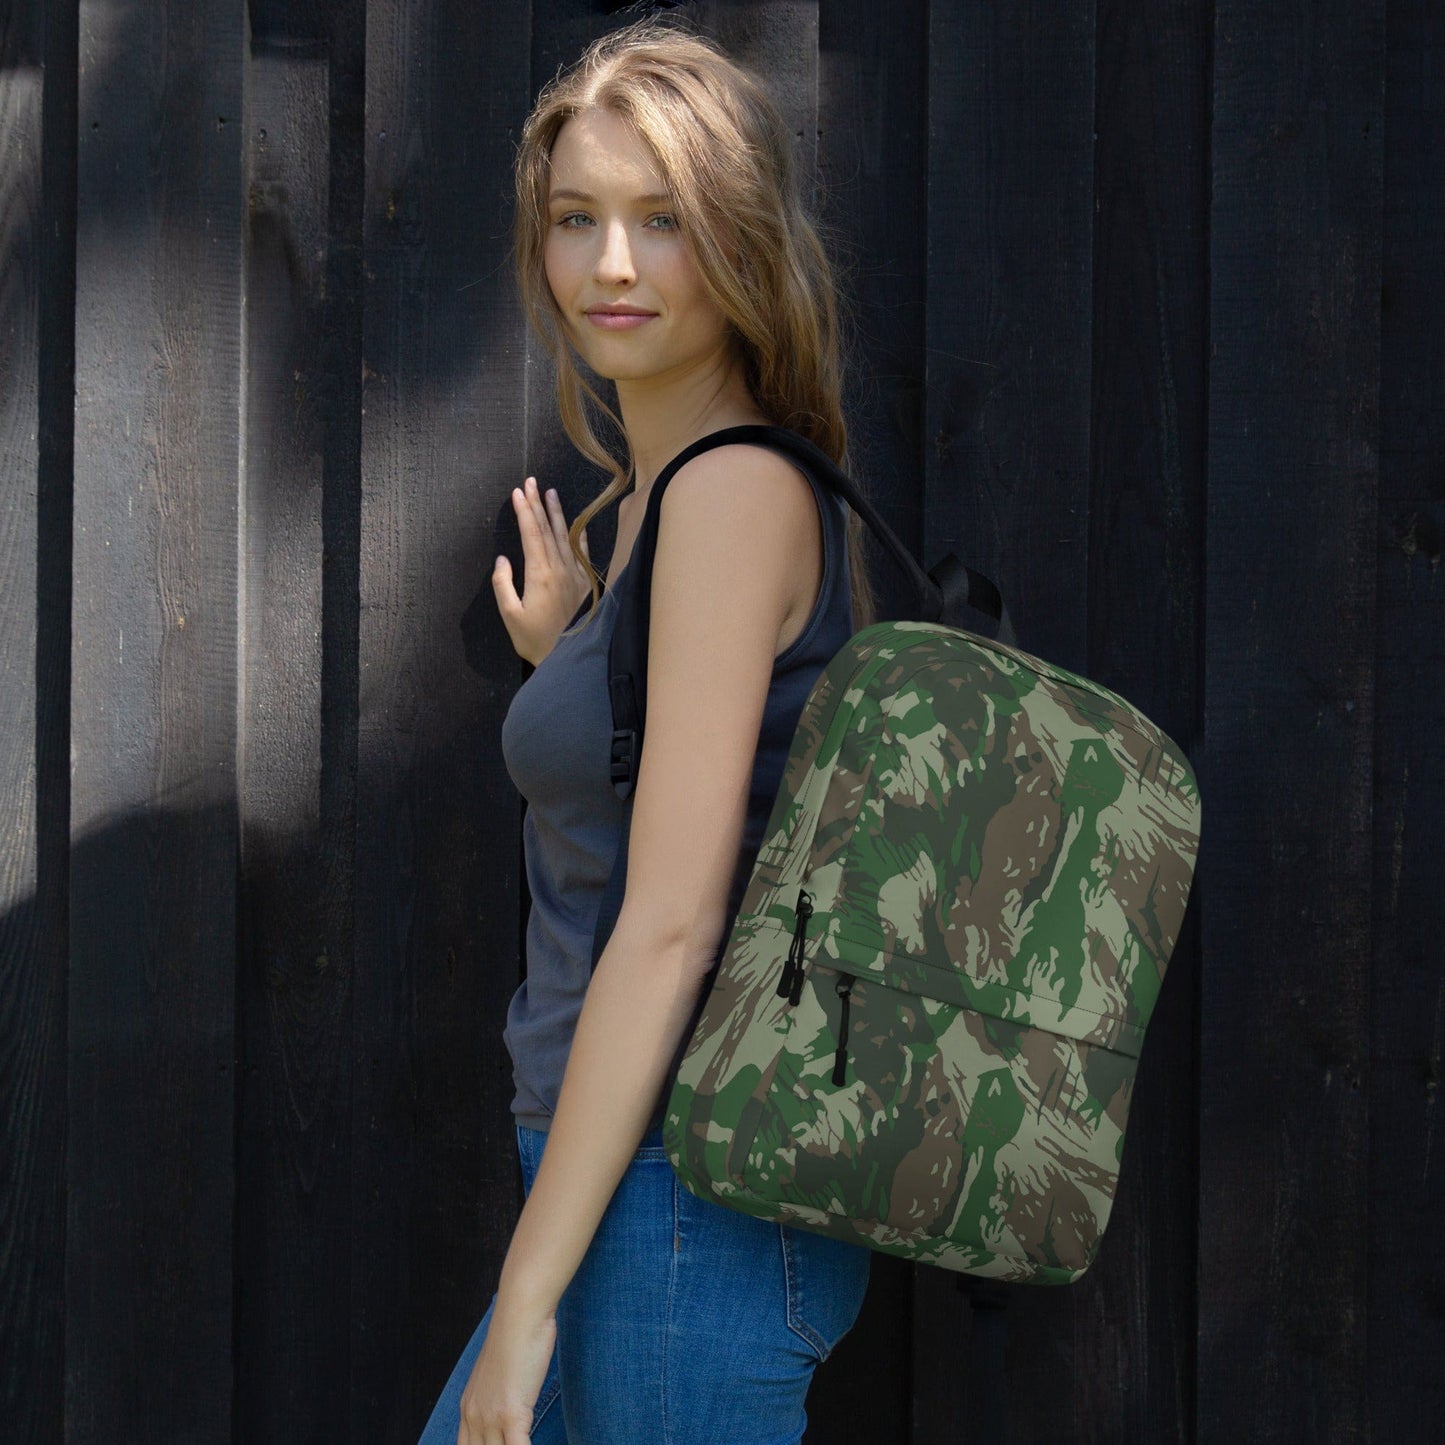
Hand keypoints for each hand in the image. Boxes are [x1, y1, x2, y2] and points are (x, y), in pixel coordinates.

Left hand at [457, 1295, 557, 1444]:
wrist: (520, 1315)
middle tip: (514, 1444)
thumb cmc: (516, 1335)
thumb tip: (512, 1404)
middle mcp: (474, 1416)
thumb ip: (498, 1394)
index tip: (501, 1444)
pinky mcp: (510, 1415)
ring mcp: (490, 1417)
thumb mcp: (499, 1371)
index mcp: (468, 1407)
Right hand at [493, 477, 591, 665]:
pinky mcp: (586, 584)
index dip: (524, 511)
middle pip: (547, 529)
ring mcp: (576, 575)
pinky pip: (581, 553)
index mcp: (539, 575)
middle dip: (538, 504)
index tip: (518, 492)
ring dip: (557, 514)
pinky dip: (578, 536)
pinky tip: (576, 524)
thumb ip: (503, 585)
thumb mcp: (510, 615)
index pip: (531, 534)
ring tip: (551, 493)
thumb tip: (503, 560)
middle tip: (532, 482)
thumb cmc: (535, 640)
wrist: (570, 658)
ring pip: (565, 537)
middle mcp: (560, 570)